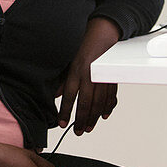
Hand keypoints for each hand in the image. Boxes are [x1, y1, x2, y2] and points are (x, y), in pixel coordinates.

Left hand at [57, 16, 120, 134]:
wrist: (101, 35)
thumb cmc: (83, 48)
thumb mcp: (69, 63)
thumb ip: (63, 80)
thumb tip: (56, 95)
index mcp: (76, 72)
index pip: (69, 96)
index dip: (65, 112)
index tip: (61, 123)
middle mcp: (89, 76)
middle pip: (86, 103)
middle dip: (81, 120)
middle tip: (78, 132)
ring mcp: (102, 78)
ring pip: (99, 103)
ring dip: (94, 118)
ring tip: (89, 128)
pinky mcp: (111, 78)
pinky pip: (110, 96)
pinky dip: (107, 107)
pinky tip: (104, 115)